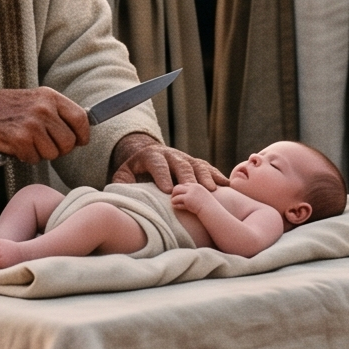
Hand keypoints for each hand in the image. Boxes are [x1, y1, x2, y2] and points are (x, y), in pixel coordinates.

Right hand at [0, 85, 89, 162]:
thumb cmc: (6, 107)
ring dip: (41, 154)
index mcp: (50, 97)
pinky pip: (34, 159)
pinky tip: (17, 146)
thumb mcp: (36, 99)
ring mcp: (32, 124)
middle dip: (60, 150)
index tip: (79, 141)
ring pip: (52, 153)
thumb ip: (57, 113)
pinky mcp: (20, 139)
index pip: (81, 118)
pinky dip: (26, 157)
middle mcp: (44, 109)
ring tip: (28, 142)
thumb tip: (78, 133)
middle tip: (46, 146)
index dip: (82, 135)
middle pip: (68, 142)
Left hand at [110, 134, 227, 188]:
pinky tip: (227, 187)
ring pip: (197, 165)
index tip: (168, 190)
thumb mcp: (123, 174)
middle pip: (180, 164)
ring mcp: (185, 158)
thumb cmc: (134, 172)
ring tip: (212, 190)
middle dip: (187, 177)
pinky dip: (217, 176)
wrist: (146, 156)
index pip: (157, 163)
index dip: (163, 175)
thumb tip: (122, 193)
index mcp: (151, 156)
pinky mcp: (195, 164)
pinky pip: (208, 168)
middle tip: (193, 190)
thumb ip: (122, 182)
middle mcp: (171, 154)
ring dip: (205, 177)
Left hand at [167, 181, 213, 213]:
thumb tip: (188, 198)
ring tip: (173, 203)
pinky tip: (175, 207)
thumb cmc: (209, 207)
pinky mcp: (187, 199)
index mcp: (197, 186)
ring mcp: (190, 192)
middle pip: (178, 187)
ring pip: (176, 192)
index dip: (181, 190)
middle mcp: (193, 187)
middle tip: (173, 199)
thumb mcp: (203, 198)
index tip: (179, 195)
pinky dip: (175, 204)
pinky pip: (177, 200)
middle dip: (174, 193)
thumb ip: (196, 196)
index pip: (185, 185)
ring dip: (173, 198)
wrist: (211, 211)